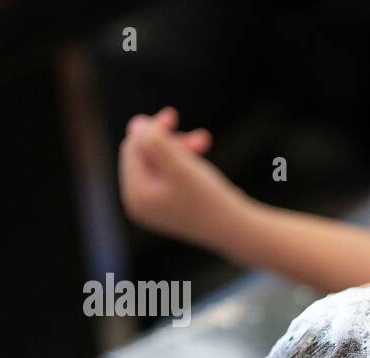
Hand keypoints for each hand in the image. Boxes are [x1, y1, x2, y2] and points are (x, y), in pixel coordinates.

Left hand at [119, 106, 245, 245]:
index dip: (151, 129)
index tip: (173, 115)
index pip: (132, 149)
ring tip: (204, 141)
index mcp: (135, 196)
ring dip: (181, 149)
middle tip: (198, 135)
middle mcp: (140, 205)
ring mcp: (155, 208)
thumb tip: (136, 125)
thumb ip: (155, 142)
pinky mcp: (170, 207)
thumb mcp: (180, 166)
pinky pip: (169, 175)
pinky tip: (200, 157)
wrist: (238, 230)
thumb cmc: (210, 199)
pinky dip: (185, 163)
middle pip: (144, 156)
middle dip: (170, 141)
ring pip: (159, 163)